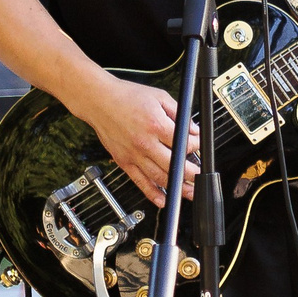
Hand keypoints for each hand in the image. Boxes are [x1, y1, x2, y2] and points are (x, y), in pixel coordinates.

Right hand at [81, 75, 195, 203]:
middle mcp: (145, 143)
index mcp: (156, 125)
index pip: (184, 143)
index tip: (198, 145)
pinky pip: (140, 182)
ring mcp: (134, 154)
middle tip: (199, 176)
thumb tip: (193, 128)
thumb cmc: (126, 96)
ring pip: (159, 177)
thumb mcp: (159, 97)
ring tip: (189, 193)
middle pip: (174, 165)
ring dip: (177, 188)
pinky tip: (162, 200)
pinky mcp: (124, 161)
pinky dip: (152, 193)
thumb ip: (179, 113)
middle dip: (191, 173)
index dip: (195, 145)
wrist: (98, 101)